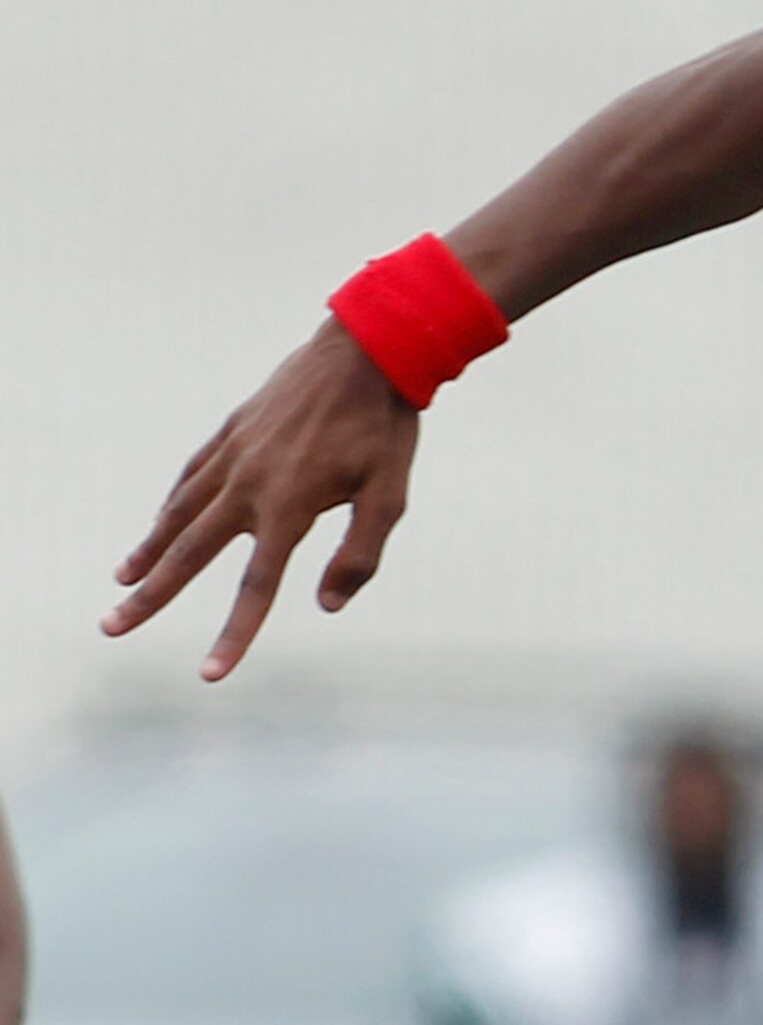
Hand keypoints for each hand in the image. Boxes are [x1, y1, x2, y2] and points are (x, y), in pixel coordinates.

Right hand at [103, 323, 418, 679]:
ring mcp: (235, 454)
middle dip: (150, 596)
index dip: (236, 634)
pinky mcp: (233, 430)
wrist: (367, 350)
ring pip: (180, 512)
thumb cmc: (385, 426)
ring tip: (121, 580)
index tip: (209, 674)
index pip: (257, 586)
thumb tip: (328, 606)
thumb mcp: (390, 493)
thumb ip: (360, 553)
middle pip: (190, 553)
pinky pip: (192, 474)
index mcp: (290, 505)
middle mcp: (249, 484)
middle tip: (111, 628)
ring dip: (149, 548)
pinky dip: (172, 502)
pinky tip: (161, 520)